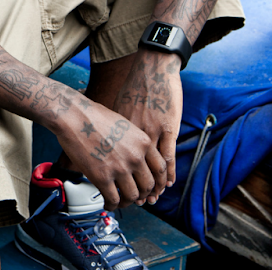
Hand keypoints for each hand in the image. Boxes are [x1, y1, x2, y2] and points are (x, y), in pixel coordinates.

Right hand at [53, 96, 166, 210]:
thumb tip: (136, 156)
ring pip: (133, 196)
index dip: (159, 183)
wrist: (73, 116)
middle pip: (149, 185)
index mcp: (143, 142)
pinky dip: (112, 205)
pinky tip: (108, 203)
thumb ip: (134, 142)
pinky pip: (113, 199)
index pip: (161, 169)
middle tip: (136, 196)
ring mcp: (119, 168)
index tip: (154, 188)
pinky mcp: (102, 177)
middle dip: (143, 194)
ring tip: (120, 202)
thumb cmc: (94, 116)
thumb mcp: (124, 124)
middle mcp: (136, 157)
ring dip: (127, 202)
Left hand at [112, 49, 182, 203]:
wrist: (150, 69)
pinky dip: (166, 173)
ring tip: (150, 198)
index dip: (117, 180)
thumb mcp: (116, 110)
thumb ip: (113, 128)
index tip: (116, 193)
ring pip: (150, 169)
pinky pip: (167, 157)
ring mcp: (150, 133)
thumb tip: (104, 140)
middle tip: (135, 202)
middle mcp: (133, 136)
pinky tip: (166, 182)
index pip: (116, 163)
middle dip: (134, 190)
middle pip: (132, 171)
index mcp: (120, 132)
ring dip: (151, 187)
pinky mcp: (167, 128)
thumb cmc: (133, 89)